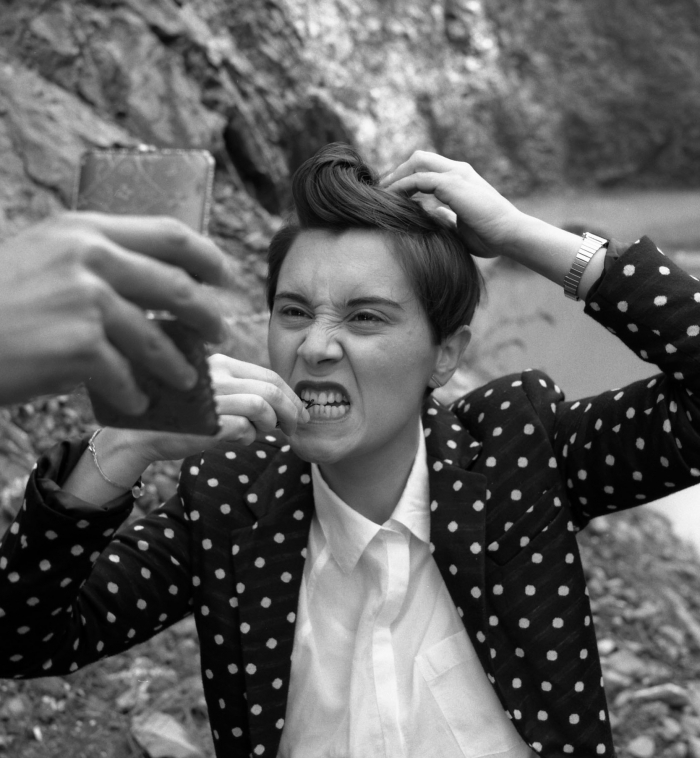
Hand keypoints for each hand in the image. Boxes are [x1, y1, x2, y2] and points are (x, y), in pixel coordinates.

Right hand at [0, 212, 229, 410]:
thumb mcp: (45, 257)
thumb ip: (96, 260)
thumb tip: (156, 284)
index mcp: (86, 230)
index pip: (170, 234)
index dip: (208, 257)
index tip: (224, 277)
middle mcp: (90, 258)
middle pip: (177, 287)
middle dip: (207, 315)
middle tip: (219, 334)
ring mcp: (85, 301)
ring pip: (157, 338)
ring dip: (179, 364)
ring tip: (188, 378)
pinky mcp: (78, 346)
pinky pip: (126, 375)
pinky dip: (136, 393)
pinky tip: (137, 402)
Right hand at [114, 354, 311, 463]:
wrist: (140, 436)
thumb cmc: (183, 418)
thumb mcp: (214, 395)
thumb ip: (243, 393)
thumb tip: (286, 407)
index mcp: (219, 363)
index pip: (268, 374)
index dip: (290, 394)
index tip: (301, 411)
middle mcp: (215, 374)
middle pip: (272, 388)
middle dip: (293, 410)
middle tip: (300, 425)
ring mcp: (210, 395)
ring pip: (263, 406)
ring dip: (273, 424)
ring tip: (268, 434)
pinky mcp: (206, 420)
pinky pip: (245, 429)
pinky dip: (248, 438)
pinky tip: (236, 440)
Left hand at [380, 150, 524, 257]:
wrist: (510, 234)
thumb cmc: (490, 235)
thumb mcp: (460, 225)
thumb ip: (443, 217)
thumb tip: (429, 216)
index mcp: (462, 179)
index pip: (429, 168)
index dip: (409, 177)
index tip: (392, 194)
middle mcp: (458, 171)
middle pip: (420, 158)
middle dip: (398, 171)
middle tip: (382, 190)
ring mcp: (456, 174)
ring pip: (417, 162)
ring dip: (396, 177)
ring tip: (380, 194)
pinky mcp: (452, 183)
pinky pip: (418, 179)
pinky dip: (402, 187)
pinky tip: (390, 200)